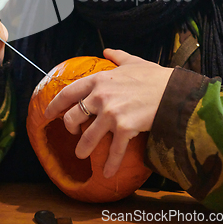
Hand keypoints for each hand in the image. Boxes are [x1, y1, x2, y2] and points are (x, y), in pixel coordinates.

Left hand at [45, 48, 172, 177]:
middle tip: (72, 133)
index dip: (55, 105)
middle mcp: (100, 96)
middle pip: (73, 117)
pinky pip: (113, 151)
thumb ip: (117, 56)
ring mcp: (111, 113)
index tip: (48, 113)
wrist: (173, 91)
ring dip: (82, 149)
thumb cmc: (153, 76)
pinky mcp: (124, 128)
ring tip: (81, 154)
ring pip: (87, 137)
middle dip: (69, 128)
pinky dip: (110, 164)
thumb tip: (107, 50)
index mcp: (99, 80)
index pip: (68, 93)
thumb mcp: (132, 61)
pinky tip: (107, 173)